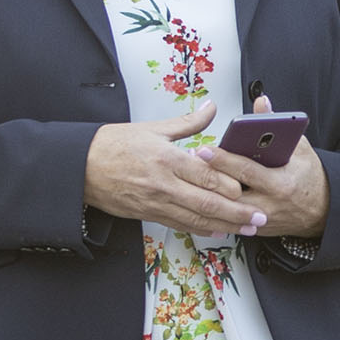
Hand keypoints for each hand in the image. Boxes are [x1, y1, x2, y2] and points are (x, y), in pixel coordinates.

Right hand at [84, 97, 267, 239]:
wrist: (79, 167)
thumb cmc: (113, 145)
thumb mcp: (152, 128)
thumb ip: (188, 122)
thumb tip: (212, 108)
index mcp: (167, 159)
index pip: (206, 175)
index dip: (230, 185)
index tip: (249, 189)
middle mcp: (164, 184)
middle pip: (208, 202)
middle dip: (238, 212)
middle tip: (260, 216)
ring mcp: (156, 202)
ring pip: (198, 219)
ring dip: (226, 226)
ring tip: (247, 228)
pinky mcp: (149, 214)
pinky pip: (181, 225)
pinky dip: (202, 229)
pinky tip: (219, 231)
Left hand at [194, 95, 329, 239]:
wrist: (322, 209)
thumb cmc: (309, 177)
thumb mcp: (300, 147)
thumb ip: (278, 125)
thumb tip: (261, 103)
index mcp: (281, 183)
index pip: (246, 170)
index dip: (223, 159)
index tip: (204, 149)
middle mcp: (269, 204)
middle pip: (230, 191)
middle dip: (208, 176)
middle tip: (189, 161)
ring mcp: (259, 221)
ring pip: (225, 209)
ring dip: (208, 193)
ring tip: (192, 176)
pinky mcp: (254, 230)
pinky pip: (229, 221)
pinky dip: (215, 209)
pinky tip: (202, 197)